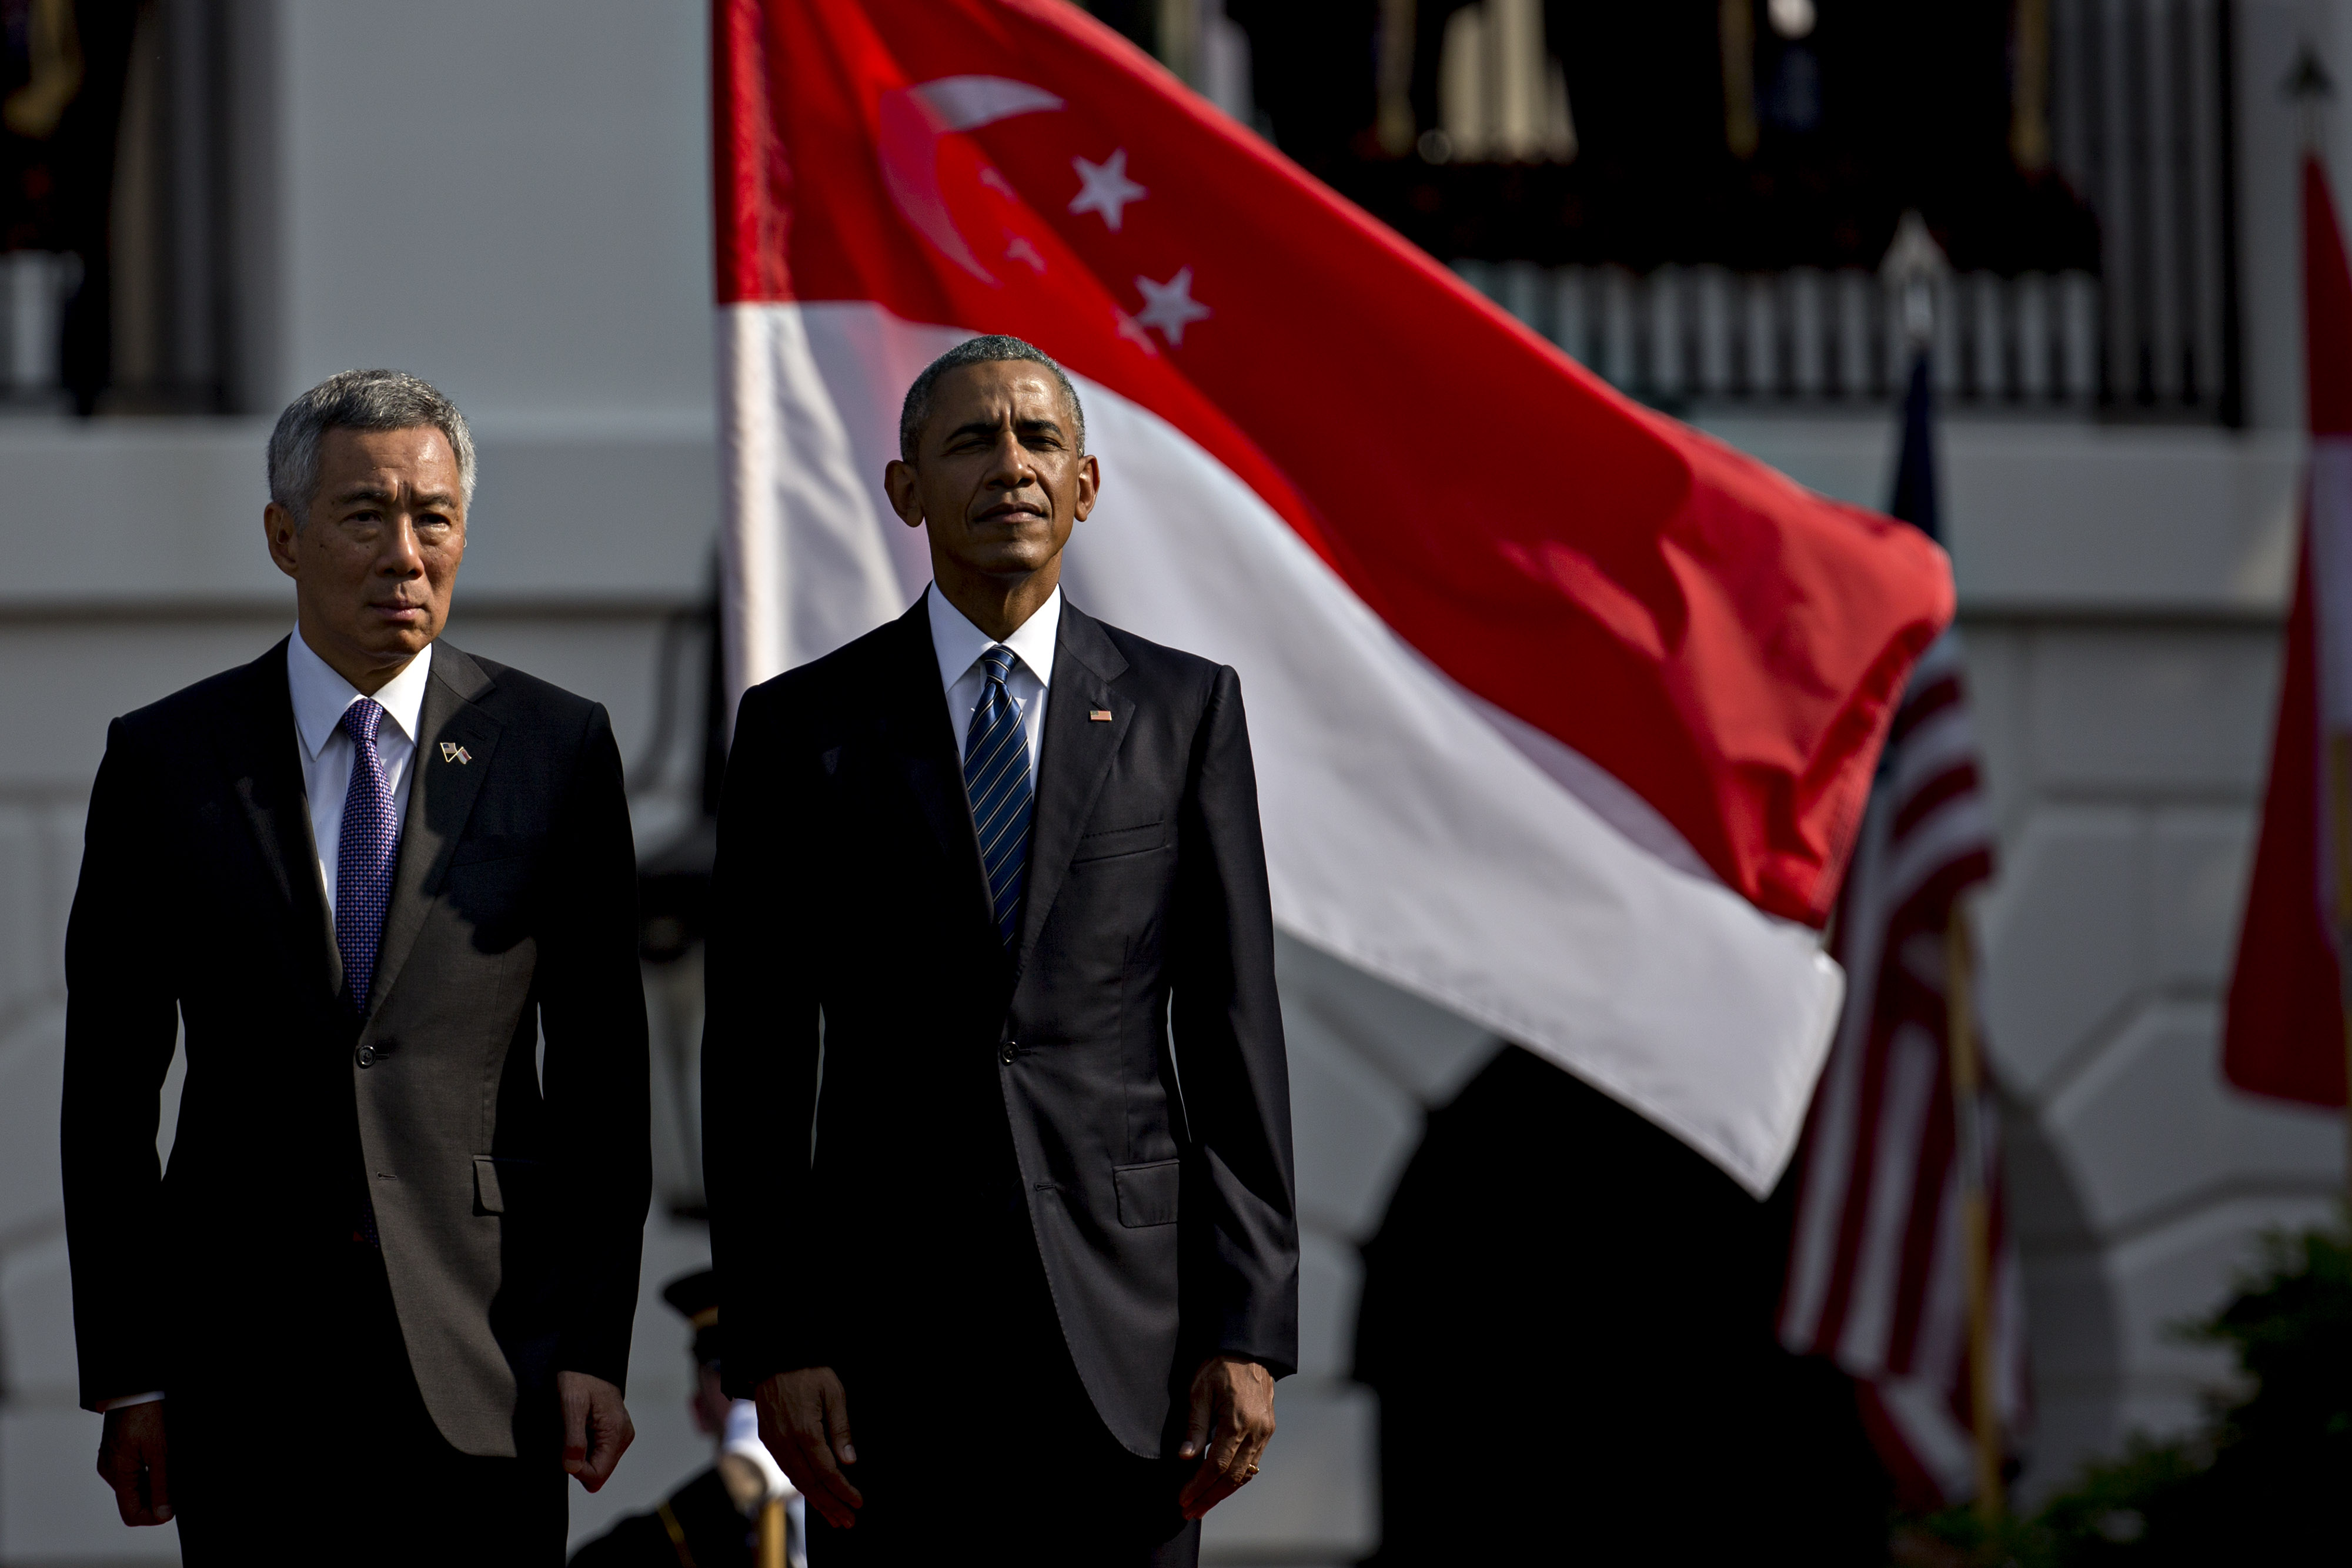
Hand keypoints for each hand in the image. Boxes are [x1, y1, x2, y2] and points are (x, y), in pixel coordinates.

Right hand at [96, 1401, 171, 1525]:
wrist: (135, 1386)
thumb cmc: (146, 1414)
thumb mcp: (160, 1451)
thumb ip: (161, 1485)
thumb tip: (163, 1514)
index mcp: (117, 1474)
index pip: (131, 1513)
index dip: (154, 1515)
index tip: (173, 1505)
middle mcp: (110, 1471)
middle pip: (134, 1500)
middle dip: (158, 1497)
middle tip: (177, 1481)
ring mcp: (113, 1460)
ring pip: (136, 1485)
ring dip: (156, 1482)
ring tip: (171, 1464)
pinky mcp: (119, 1451)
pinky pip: (134, 1470)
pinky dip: (150, 1470)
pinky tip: (163, 1456)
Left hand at [558, 1371, 634, 1491]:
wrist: (587, 1360)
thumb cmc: (579, 1377)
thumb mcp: (571, 1405)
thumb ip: (574, 1440)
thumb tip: (573, 1469)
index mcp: (616, 1433)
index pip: (597, 1475)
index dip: (576, 1470)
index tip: (564, 1451)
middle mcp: (623, 1437)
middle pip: (598, 1472)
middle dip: (578, 1462)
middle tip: (567, 1436)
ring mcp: (621, 1435)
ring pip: (597, 1464)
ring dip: (580, 1454)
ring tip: (573, 1429)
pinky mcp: (615, 1432)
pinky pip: (598, 1453)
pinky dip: (584, 1446)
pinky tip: (579, 1427)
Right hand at [755, 1368, 862, 1528]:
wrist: (774, 1359)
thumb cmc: (810, 1373)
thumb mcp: (834, 1393)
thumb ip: (841, 1428)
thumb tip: (849, 1461)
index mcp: (805, 1430)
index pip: (827, 1471)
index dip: (843, 1490)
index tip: (858, 1502)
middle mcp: (786, 1442)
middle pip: (810, 1483)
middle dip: (831, 1504)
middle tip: (847, 1521)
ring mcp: (774, 1443)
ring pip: (796, 1480)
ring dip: (816, 1502)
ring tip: (834, 1517)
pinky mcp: (768, 1440)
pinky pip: (786, 1470)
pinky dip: (802, 1487)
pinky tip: (814, 1496)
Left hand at [1177, 1354, 1274, 1519]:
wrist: (1248, 1348)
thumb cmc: (1219, 1364)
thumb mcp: (1199, 1389)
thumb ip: (1194, 1425)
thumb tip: (1185, 1457)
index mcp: (1238, 1420)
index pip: (1216, 1465)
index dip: (1198, 1486)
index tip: (1183, 1499)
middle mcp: (1256, 1430)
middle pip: (1232, 1477)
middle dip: (1209, 1497)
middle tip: (1190, 1511)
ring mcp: (1265, 1431)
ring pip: (1245, 1474)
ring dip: (1223, 1493)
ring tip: (1202, 1505)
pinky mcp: (1267, 1430)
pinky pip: (1252, 1462)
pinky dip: (1236, 1478)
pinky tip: (1220, 1486)